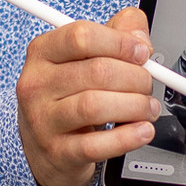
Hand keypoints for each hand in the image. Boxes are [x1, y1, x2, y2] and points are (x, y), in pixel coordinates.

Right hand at [17, 14, 160, 185]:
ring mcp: (43, 120)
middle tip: (147, 86)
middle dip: (136, 78)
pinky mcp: (57, 151)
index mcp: (43, 52)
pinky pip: (95, 145)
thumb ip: (116, 34)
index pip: (81, 36)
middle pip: (96, 71)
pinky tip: (142, 131)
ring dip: (135, 106)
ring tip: (147, 109)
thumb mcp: (85, 58)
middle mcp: (37, 84)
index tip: (141, 53)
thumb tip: (139, 37)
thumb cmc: (67, 97)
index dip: (120, 42)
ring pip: (95, 106)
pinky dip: (127, 137)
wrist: (44, 147)